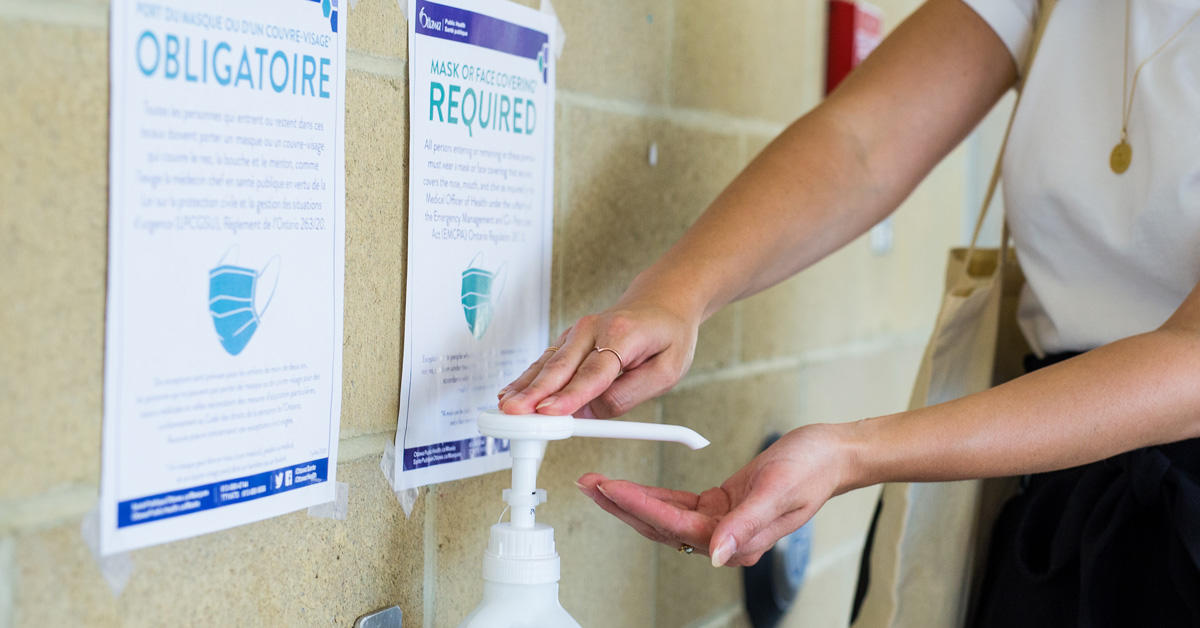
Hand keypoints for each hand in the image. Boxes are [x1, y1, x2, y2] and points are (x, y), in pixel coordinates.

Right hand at [496, 302, 699, 417]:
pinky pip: (546, 361)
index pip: (593, 372)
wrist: (663, 301)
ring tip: (505, 406)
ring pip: (547, 363)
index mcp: (623, 334)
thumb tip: (590, 414)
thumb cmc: (668, 335)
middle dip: (534, 392)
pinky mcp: (568, 340)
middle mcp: (594, 328)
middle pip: (561, 366)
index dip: (569, 395)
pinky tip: (510, 392)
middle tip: (514, 413)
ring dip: (524, 386)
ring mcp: (577, 332)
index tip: (548, 412)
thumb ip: (630, 393)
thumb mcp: (668, 370)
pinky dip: (527, 378)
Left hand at [576, 424, 853, 566]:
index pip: (675, 525)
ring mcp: (722, 524)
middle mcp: (726, 538)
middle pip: (659, 526)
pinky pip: (678, 505)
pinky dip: (653, 495)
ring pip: (663, 516)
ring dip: (630, 500)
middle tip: (589, 485)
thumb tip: (719, 555)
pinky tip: (632, 487)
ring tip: (598, 483)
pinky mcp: (721, 506)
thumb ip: (746, 524)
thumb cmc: (812, 469)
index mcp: (738, 541)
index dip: (638, 506)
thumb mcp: (778, 491)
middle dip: (620, 506)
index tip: (610, 488)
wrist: (832, 455)